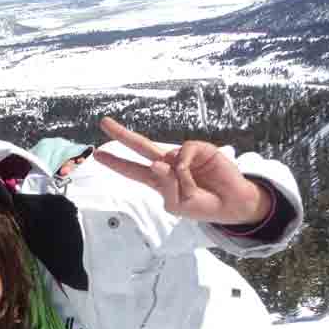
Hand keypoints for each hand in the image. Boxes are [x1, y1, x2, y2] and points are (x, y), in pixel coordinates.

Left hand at [95, 117, 271, 224]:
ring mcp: (182, 155)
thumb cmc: (202, 206)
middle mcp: (167, 164)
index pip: (132, 170)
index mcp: (158, 180)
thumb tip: (158, 162)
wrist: (230, 204)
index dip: (116, 162)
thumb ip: (166, 186)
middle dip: (121, 134)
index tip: (97, 154)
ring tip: (192, 191)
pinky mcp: (198, 148)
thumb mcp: (177, 205)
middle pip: (140, 147)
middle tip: (103, 123)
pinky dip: (186, 169)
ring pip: (164, 157)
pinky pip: (183, 154)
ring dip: (176, 179)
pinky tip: (196, 177)